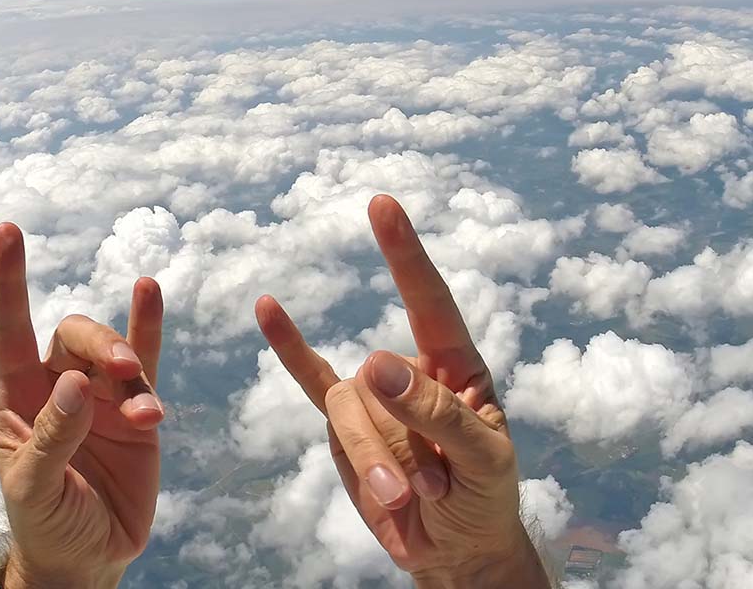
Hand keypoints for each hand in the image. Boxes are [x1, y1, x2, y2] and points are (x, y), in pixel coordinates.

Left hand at [0, 222, 164, 588]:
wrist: (90, 557)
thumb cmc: (47, 523)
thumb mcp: (35, 489)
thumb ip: (53, 436)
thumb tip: (78, 382)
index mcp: (18, 398)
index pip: (8, 328)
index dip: (8, 280)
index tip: (7, 230)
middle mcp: (59, 384)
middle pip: (74, 335)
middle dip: (100, 342)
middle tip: (121, 373)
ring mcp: (102, 394)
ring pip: (115, 350)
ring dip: (130, 363)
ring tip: (147, 414)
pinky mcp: (138, 408)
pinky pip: (147, 358)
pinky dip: (148, 325)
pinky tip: (149, 293)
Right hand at [255, 196, 549, 588]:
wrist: (457, 549)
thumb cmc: (485, 498)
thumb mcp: (483, 460)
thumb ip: (435, 412)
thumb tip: (372, 360)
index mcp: (455, 363)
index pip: (428, 298)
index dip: (405, 251)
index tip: (382, 203)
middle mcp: (410, 369)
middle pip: (376, 383)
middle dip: (397, 445)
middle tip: (433, 491)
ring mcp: (373, 395)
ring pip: (347, 411)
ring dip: (372, 463)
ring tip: (408, 501)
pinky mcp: (343, 426)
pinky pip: (311, 382)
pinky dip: (289, 347)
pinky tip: (267, 307)